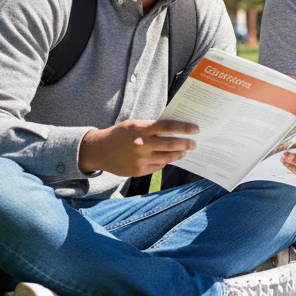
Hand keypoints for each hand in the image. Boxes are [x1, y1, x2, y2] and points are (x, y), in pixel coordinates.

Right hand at [79, 119, 198, 176]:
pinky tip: (169, 158)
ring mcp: (140, 159)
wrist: (98, 150)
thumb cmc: (120, 134)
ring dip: (178, 154)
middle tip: (194, 144)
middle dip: (186, 144)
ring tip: (184, 151)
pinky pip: (157, 166)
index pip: (170, 127)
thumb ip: (153, 128)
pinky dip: (165, 161)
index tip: (196, 129)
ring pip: (167, 157)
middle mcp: (142, 144)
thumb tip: (176, 131)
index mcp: (142, 129)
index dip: (185, 128)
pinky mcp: (138, 171)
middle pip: (172, 144)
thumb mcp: (135, 125)